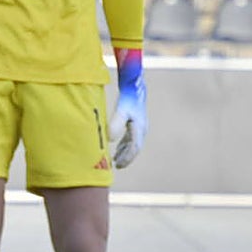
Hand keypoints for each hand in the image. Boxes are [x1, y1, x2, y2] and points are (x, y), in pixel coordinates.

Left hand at [108, 48, 146, 168]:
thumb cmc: (127, 98)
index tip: (119, 165)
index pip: (134, 147)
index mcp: (139, 128)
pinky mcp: (136, 122)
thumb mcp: (121, 110)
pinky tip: (117, 149)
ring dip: (125, 153)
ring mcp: (140, 125)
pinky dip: (125, 145)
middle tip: (117, 166)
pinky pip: (131, 138)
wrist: (133, 85)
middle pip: (135, 147)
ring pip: (133, 143)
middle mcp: (141, 128)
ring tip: (116, 161)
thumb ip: (115, 124)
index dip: (127, 157)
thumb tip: (110, 139)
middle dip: (127, 157)